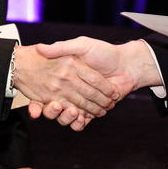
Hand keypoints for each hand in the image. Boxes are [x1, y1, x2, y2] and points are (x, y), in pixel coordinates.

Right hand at [26, 38, 161, 128]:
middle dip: (52, 110)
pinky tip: (81, 119)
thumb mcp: (82, 45)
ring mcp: (80, 101)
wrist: (127, 66)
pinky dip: (79, 123)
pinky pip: (80, 122)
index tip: (40, 99)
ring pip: (66, 115)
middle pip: (54, 105)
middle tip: (55, 106)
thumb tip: (40, 48)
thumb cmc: (104, 52)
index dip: (41, 96)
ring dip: (66, 118)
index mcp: (65, 74)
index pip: (48, 88)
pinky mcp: (91, 111)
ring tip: (72, 112)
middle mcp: (70, 89)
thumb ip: (62, 48)